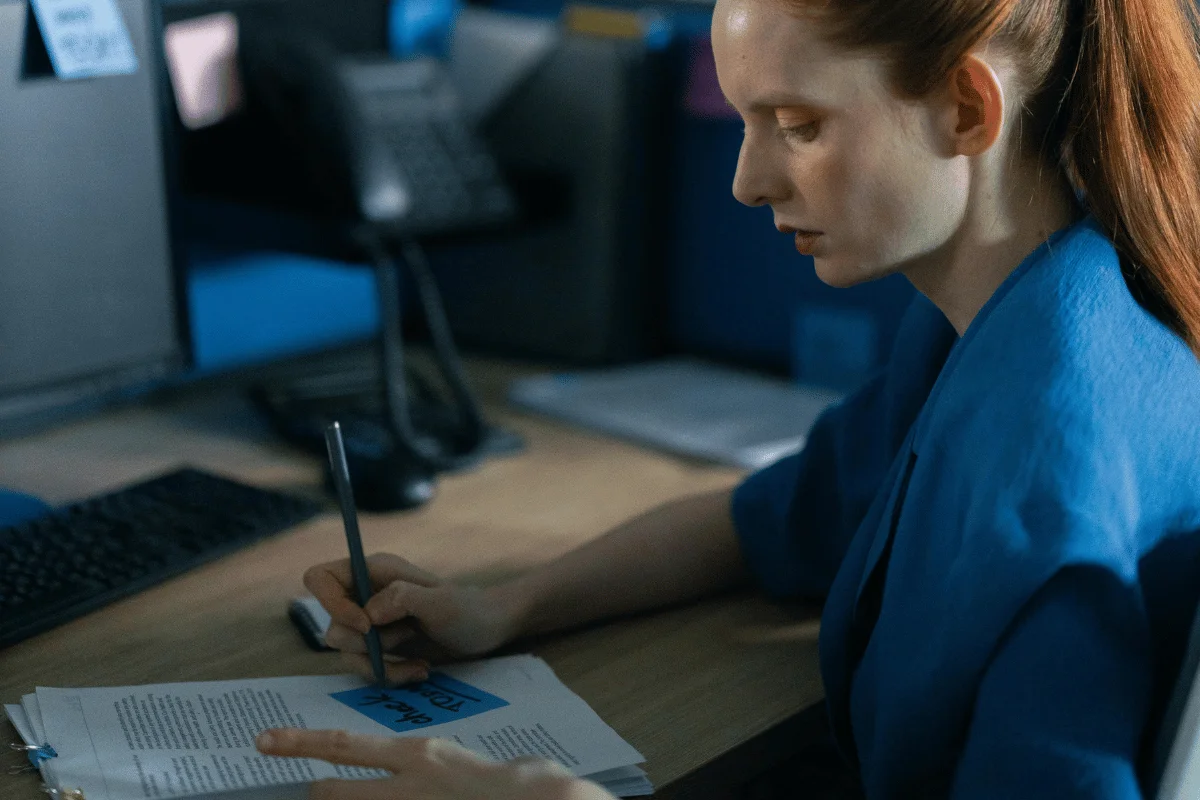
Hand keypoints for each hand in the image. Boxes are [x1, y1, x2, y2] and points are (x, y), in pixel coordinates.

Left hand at [254, 728, 615, 799]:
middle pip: (334, 793)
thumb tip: (431, 771)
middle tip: (289, 781)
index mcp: (419, 756)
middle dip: (311, 792)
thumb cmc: (522, 783)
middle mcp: (407, 785)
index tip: (267, 740)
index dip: (301, 743)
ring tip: (324, 793)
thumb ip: (441, 767)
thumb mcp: (471, 761)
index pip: (345, 746)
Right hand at [304, 553, 520, 682]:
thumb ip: (402, 598)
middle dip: (365, 645)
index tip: (366, 626)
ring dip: (381, 665)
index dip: (331, 604)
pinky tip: (420, 670)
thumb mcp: (440, 602)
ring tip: (418, 662)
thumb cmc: (467, 609)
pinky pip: (364, 668)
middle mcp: (364, 595)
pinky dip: (390, 675)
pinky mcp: (380, 648)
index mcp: (372, 571)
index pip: (319, 578)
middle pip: (332, 626)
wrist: (487, 631)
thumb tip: (367, 613)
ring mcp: (371, 623)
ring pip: (346, 653)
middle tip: (403, 639)